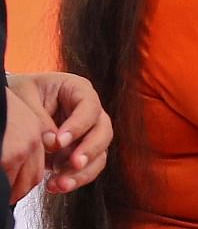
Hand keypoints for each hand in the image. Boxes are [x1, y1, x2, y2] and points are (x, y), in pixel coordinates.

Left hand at [7, 72, 112, 192]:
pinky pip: (87, 168)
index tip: (59, 142)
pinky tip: (56, 185)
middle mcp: (89, 112)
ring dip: (83, 171)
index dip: (78, 125)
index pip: (89, 107)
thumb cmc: (21, 94)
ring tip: (61, 183)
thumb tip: (53, 145)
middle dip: (90, 150)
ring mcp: (87, 134)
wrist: (16, 109)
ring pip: (100, 153)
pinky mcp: (79, 152)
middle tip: (74, 163)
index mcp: (78, 90)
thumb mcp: (25, 98)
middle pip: (103, 131)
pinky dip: (75, 179)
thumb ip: (40, 119)